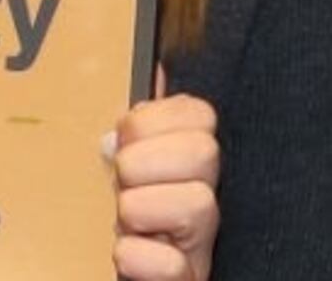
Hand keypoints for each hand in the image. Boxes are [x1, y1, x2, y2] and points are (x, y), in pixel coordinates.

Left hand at [107, 85, 221, 280]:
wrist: (130, 275)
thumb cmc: (128, 223)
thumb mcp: (132, 168)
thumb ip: (143, 128)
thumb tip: (154, 71)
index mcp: (192, 166)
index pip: (200, 114)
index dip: (152, 122)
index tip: (127, 141)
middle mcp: (207, 202)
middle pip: (204, 152)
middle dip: (144, 162)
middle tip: (124, 182)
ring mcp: (201, 247)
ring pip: (197, 205)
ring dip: (139, 211)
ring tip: (125, 222)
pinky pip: (171, 266)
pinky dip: (139, 259)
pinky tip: (128, 254)